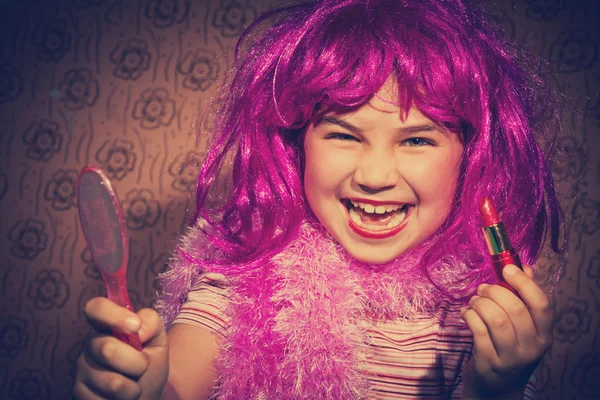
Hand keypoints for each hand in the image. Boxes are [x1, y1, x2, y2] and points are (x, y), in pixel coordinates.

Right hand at [73, 297, 168, 399]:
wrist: (144, 398)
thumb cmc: (150, 367)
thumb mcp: (158, 341)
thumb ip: (152, 323)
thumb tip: (138, 328)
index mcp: (108, 327)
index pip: (96, 308)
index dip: (113, 314)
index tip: (134, 327)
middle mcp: (91, 345)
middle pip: (107, 348)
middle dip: (136, 362)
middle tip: (143, 367)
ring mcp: (82, 370)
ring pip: (111, 380)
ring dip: (132, 386)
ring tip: (133, 385)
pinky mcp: (79, 393)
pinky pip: (104, 399)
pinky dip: (123, 399)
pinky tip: (121, 397)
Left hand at [460, 264, 553, 398]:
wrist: (496, 386)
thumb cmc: (508, 347)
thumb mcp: (523, 326)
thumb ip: (524, 296)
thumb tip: (524, 266)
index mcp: (545, 335)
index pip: (542, 304)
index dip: (524, 283)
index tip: (507, 269)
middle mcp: (533, 348)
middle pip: (515, 309)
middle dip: (494, 292)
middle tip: (483, 289)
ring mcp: (511, 358)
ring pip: (495, 319)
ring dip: (480, 303)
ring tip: (474, 301)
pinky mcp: (489, 363)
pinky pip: (478, 331)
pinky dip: (469, 316)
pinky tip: (466, 313)